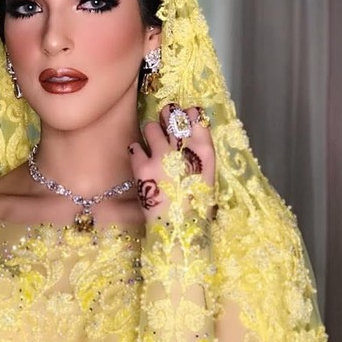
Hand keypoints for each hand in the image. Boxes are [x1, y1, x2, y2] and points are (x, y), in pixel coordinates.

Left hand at [128, 104, 214, 220]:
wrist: (178, 227)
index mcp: (204, 153)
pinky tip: (141, 161)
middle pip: (172, 117)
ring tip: (152, 145)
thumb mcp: (207, 175)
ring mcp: (161, 156)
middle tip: (164, 121)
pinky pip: (134, 147)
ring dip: (150, 133)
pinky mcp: (142, 166)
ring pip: (150, 127)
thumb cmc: (196, 203)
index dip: (189, 114)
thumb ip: (201, 152)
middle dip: (167, 116)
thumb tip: (192, 128)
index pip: (197, 119)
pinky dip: (136, 151)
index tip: (184, 115)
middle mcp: (183, 149)